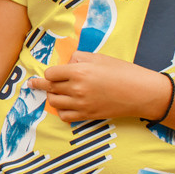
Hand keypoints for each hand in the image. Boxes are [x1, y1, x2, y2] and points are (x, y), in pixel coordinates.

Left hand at [33, 50, 174, 123]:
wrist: (141, 92)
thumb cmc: (122, 71)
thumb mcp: (99, 57)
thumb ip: (78, 58)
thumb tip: (66, 64)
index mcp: (79, 72)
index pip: (51, 74)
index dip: (50, 73)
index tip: (50, 73)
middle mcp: (77, 89)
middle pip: (50, 88)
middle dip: (42, 85)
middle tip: (34, 83)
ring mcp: (82, 104)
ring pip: (54, 102)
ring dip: (52, 97)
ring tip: (55, 93)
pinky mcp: (88, 115)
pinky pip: (65, 116)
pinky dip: (62, 111)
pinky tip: (65, 105)